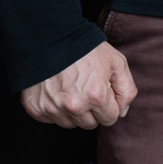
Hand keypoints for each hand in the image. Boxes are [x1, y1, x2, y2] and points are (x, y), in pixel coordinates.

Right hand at [22, 41, 136, 128]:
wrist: (50, 39)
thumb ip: (127, 90)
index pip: (110, 119)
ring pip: (70, 124)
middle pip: (90, 124)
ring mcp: (52, 108)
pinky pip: (51, 119)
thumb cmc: (87, 50)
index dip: (110, 105)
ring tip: (72, 88)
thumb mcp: (117, 63)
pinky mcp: (36, 109)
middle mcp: (73, 106)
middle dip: (93, 110)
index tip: (103, 91)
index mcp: (96, 96)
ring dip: (74, 111)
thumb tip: (122, 112)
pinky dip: (56, 109)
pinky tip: (58, 91)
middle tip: (87, 88)